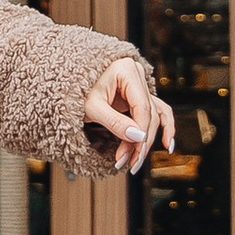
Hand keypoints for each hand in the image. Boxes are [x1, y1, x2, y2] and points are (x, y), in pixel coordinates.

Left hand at [80, 53, 171, 176]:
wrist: (67, 84)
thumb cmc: (76, 91)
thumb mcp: (92, 108)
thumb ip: (114, 122)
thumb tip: (138, 137)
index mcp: (126, 70)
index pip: (142, 107)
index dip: (140, 133)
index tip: (132, 153)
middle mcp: (137, 74)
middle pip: (148, 114)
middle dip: (139, 142)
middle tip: (127, 163)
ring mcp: (139, 84)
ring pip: (153, 116)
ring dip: (147, 140)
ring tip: (137, 161)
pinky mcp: (138, 96)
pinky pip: (156, 111)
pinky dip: (162, 127)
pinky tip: (167, 145)